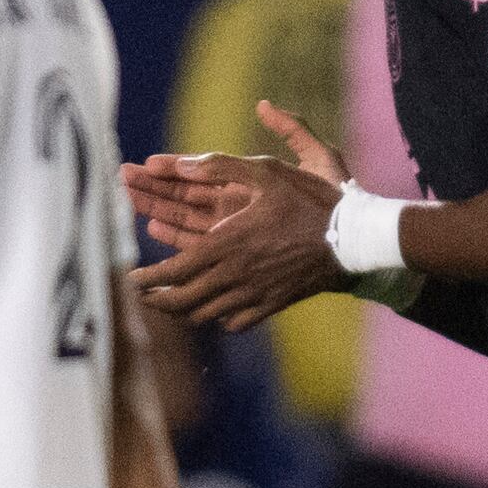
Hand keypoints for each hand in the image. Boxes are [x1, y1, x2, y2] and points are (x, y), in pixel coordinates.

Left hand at [129, 102, 351, 329]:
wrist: (355, 238)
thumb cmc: (310, 199)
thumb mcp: (266, 170)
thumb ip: (220, 166)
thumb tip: (181, 165)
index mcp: (227, 244)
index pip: (174, 271)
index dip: (148, 279)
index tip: (132, 278)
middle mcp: (236, 275)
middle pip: (182, 301)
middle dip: (156, 301)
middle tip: (143, 296)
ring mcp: (255, 294)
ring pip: (205, 315)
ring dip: (182, 312)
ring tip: (170, 305)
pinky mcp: (274, 304)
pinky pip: (235, 322)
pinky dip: (218, 319)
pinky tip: (215, 310)